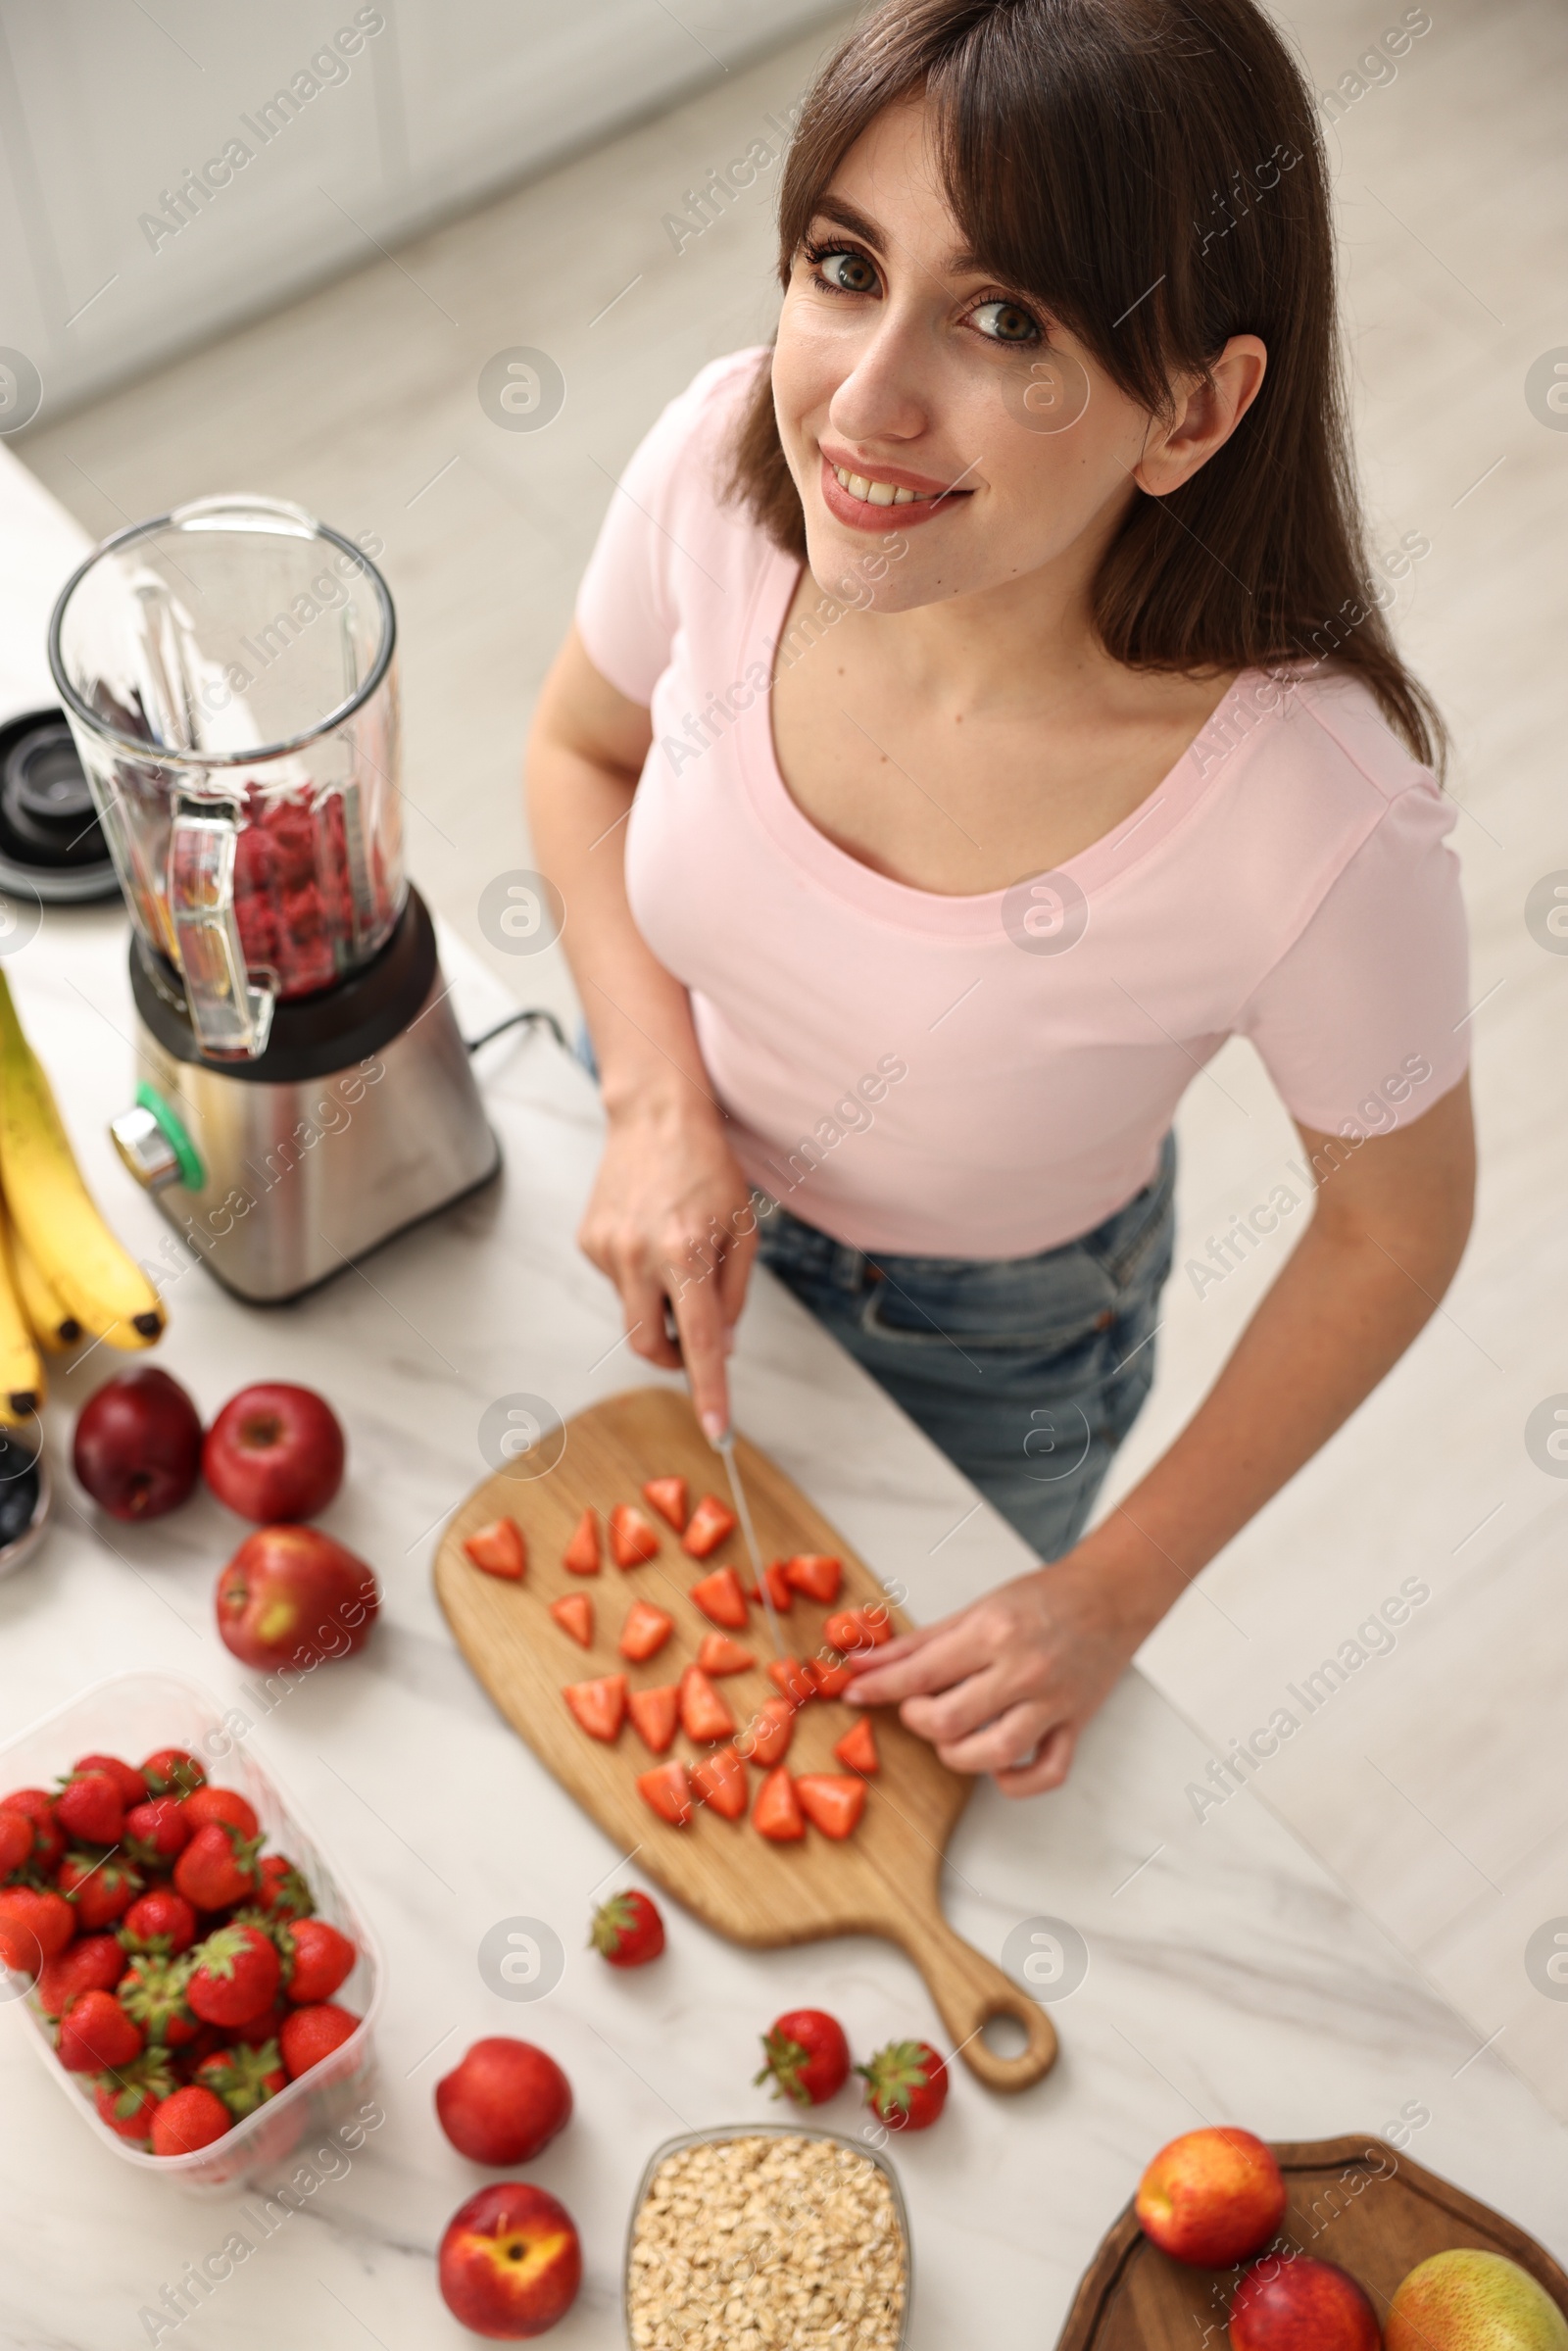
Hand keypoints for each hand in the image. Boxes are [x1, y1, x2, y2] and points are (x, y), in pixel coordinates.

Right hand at [577, 1095, 757, 1438]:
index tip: (716, 1430)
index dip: (709, 1391)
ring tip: (676, 1250)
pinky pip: (620, 1282)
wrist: (656, 1115)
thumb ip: (733, 1296)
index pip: (700, 1341)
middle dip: (673, 1354)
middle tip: (696, 1332)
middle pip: (650, 1344)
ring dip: (660, 1301)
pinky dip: (640, 1274)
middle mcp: (637, 1256)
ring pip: (635, 1311)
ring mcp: (605, 1250)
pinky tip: (650, 1233)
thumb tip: (720, 1347)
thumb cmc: (708, 1167)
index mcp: (683, 1254)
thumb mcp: (743, 1230)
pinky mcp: (588, 1243)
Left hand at [842, 1550, 1147, 1796]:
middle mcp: (1023, 1670)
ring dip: (956, 1754)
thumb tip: (868, 1662)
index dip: (879, 1688)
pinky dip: (1014, 1781)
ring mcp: (1052, 1702)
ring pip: (991, 1754)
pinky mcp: (1074, 1726)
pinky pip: (1045, 1774)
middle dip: (917, 1720)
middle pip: (948, 1720)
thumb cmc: (1043, 1598)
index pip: (920, 1673)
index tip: (854, 1693)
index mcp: (993, 1632)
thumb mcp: (976, 1608)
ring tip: (951, 1734)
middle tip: (916, 1708)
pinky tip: (995, 1764)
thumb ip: (920, 1641)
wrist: (1109, 1597)